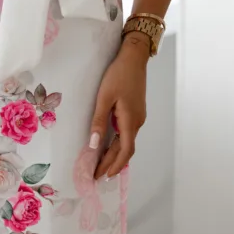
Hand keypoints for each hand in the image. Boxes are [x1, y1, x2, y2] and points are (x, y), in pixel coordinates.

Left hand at [88, 33, 148, 179]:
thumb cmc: (118, 75)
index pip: (125, 151)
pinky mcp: (136, 111)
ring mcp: (138, 116)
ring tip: (102, 164)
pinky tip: (110, 145)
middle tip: (97, 175)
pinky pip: (127, 133)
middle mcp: (137, 122)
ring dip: (115, 154)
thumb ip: (99, 121)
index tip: (103, 176)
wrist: (134, 57)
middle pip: (125, 149)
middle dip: (112, 163)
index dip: (114, 165)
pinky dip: (119, 143)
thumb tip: (94, 145)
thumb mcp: (104, 97)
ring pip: (127, 141)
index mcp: (130, 121)